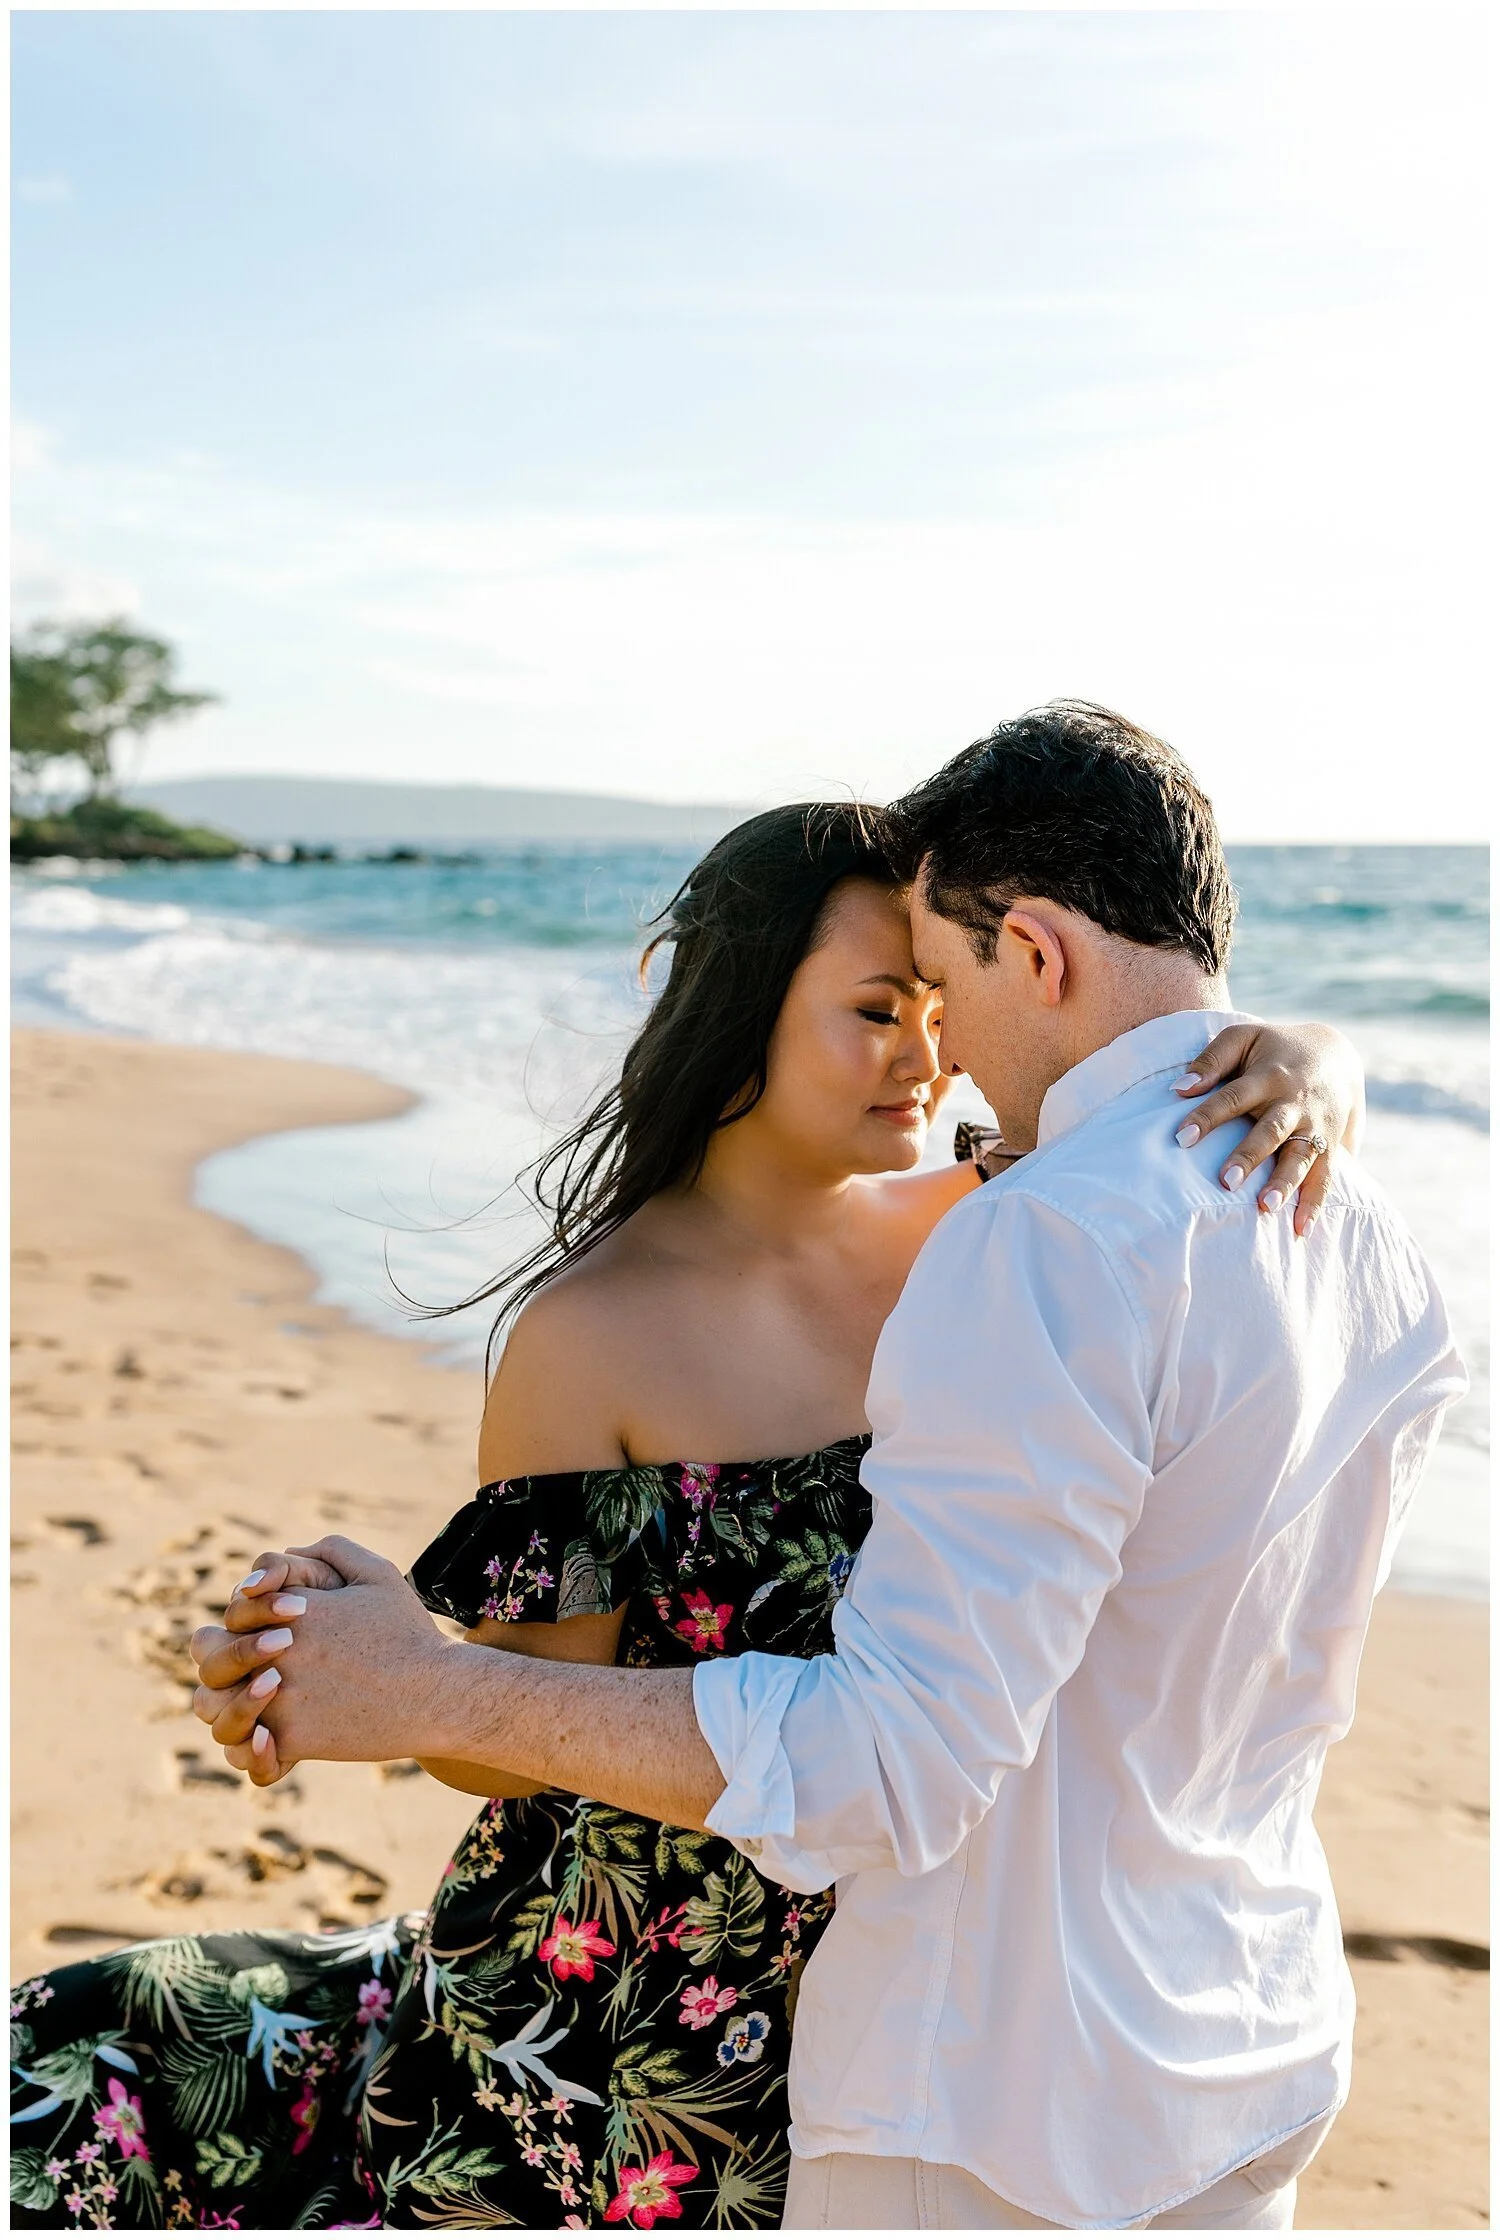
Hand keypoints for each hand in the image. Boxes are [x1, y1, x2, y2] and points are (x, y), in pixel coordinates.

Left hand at [191, 1538, 457, 1787]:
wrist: (436, 1692)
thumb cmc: (407, 1631)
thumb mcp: (376, 1572)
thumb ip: (329, 1550)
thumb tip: (289, 1552)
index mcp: (290, 1611)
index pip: (231, 1611)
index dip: (236, 1618)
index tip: (253, 1627)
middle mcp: (276, 1654)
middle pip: (210, 1659)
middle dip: (218, 1659)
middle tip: (241, 1668)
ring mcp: (280, 1700)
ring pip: (216, 1711)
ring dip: (227, 1708)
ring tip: (253, 1707)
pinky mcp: (293, 1741)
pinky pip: (247, 1754)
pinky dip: (254, 1753)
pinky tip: (271, 1742)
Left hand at [1173, 1021, 1364, 1235]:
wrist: (1336, 1055)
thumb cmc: (1274, 1049)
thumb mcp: (1244, 1038)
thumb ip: (1211, 1060)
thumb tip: (1178, 1089)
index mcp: (1268, 1076)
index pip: (1232, 1097)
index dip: (1207, 1117)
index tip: (1181, 1138)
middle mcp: (1294, 1103)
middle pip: (1271, 1132)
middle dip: (1249, 1157)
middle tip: (1225, 1183)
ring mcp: (1315, 1127)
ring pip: (1301, 1157)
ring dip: (1285, 1183)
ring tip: (1266, 1208)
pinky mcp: (1331, 1145)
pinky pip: (1326, 1176)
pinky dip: (1316, 1203)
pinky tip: (1301, 1230)